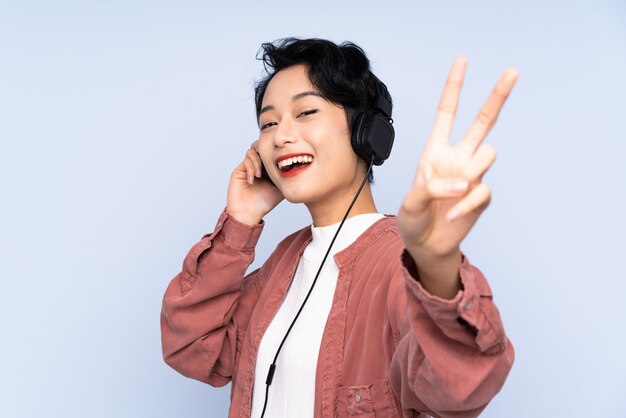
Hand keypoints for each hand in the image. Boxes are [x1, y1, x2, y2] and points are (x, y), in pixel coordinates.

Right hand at [226, 140, 283, 225]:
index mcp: (268, 169)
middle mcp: (258, 166)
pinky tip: (253, 180)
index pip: (271, 153)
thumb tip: (299, 165)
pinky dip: (251, 167)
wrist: (248, 213)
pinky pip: (246, 159)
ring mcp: (248, 167)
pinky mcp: (239, 170)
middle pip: (261, 146)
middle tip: (270, 162)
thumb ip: (286, 176)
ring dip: (257, 162)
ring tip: (259, 175)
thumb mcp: (280, 188)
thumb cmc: (264, 203)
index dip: (276, 152)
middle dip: (266, 152)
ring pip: (253, 150)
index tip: (281, 159)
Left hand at [396, 57, 517, 295]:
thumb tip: (463, 182)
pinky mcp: (480, 196)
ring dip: (470, 173)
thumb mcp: (411, 200)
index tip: (462, 60)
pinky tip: (452, 215)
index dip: (454, 88)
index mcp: (435, 150)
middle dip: (497, 96)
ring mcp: (471, 175)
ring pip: (488, 154)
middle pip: (483, 121)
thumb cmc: (412, 218)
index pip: (447, 113)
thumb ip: (433, 187)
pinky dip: (466, 203)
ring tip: (450, 196)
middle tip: (513, 71)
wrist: (425, 245)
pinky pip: (482, 190)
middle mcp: (457, 157)